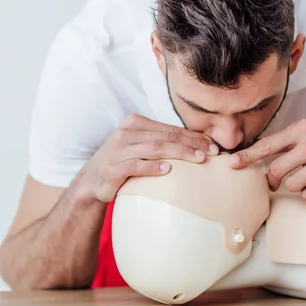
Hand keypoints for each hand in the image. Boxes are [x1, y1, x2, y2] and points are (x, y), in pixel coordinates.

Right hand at [75, 114, 217, 201]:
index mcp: (136, 123)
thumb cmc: (124, 163)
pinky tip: (167, 170)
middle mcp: (126, 133)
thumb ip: (162, 143)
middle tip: (212, 153)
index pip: (171, 128)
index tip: (213, 145)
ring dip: (180, 152)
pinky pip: (136, 165)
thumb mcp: (141, 148)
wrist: (91, 182)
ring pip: (155, 148)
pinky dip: (152, 167)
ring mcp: (118, 150)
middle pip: (166, 136)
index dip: (194, 136)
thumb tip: (198, 146)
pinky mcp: (112, 168)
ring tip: (198, 159)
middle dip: (192, 144)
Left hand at [230, 119, 305, 200]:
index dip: (248, 156)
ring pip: (291, 186)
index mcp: (302, 131)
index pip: (268, 145)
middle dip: (273, 179)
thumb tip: (260, 155)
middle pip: (276, 171)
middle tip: (275, 181)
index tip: (233, 163)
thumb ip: (288, 141)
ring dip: (296, 184)